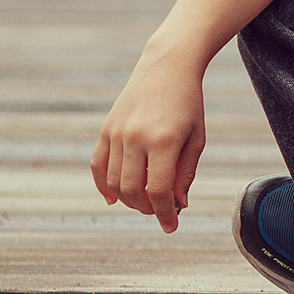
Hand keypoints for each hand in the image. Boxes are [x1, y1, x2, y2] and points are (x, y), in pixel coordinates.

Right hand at [91, 48, 208, 232]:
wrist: (167, 68)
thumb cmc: (188, 104)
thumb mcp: (196, 138)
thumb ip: (185, 173)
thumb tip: (177, 205)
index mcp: (164, 141)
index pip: (158, 191)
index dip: (164, 213)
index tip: (171, 226)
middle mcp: (136, 137)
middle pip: (133, 190)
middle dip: (148, 208)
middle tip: (161, 210)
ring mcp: (117, 133)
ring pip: (114, 182)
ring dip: (128, 200)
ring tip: (145, 201)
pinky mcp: (106, 129)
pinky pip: (97, 165)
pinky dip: (102, 186)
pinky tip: (113, 198)